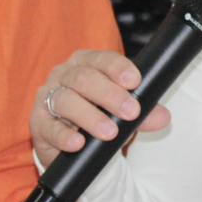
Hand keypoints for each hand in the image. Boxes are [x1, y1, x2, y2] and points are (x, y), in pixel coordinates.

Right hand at [32, 50, 171, 165]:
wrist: (71, 142)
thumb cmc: (98, 115)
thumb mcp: (123, 113)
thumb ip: (143, 114)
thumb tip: (163, 117)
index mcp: (86, 63)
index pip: (102, 59)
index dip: (118, 68)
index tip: (135, 81)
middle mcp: (64, 75)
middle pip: (84, 78)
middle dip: (110, 95)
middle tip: (131, 112)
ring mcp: (47, 97)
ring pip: (66, 100)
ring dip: (90, 116)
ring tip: (110, 132)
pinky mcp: (38, 122)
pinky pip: (49, 127)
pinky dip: (64, 135)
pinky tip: (78, 143)